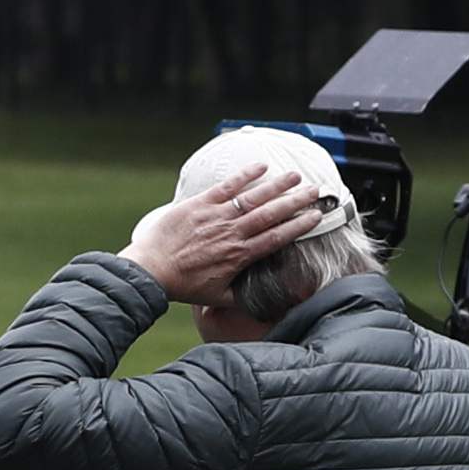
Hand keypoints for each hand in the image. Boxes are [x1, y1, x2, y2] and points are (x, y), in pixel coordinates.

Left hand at [120, 164, 322, 307]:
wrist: (151, 270)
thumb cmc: (184, 285)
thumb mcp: (217, 296)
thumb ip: (242, 297)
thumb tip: (263, 304)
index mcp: (241, 255)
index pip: (278, 237)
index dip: (299, 226)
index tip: (317, 217)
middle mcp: (233, 233)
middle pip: (273, 213)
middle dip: (297, 201)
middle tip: (317, 191)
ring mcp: (217, 216)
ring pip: (254, 197)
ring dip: (277, 185)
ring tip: (296, 176)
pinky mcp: (200, 204)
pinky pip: (227, 186)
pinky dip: (245, 175)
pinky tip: (261, 166)